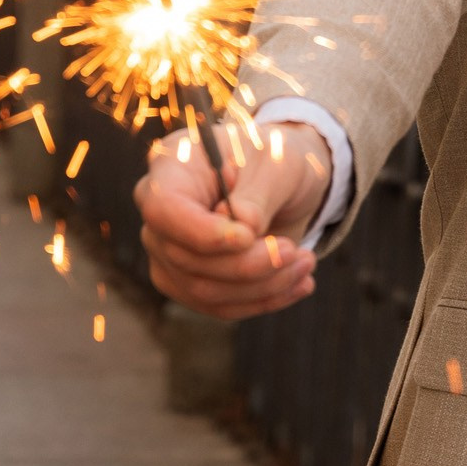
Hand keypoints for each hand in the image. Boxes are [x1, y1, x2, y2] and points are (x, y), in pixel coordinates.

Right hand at [135, 118, 330, 320]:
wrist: (286, 182)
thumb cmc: (276, 160)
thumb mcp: (278, 163)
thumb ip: (258, 195)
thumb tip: (244, 229)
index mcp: (172, 166)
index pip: (163, 209)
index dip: (201, 232)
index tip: (249, 238)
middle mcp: (161, 213)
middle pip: (184, 257)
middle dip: (246, 264)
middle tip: (295, 252)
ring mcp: (170, 251)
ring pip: (202, 289)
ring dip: (262, 285)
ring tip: (306, 263)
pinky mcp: (189, 282)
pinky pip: (218, 305)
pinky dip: (263, 299)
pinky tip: (299, 284)